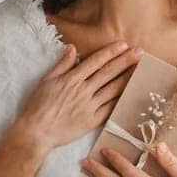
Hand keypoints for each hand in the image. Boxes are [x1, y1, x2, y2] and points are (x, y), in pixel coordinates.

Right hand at [19, 39, 141, 155]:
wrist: (36, 132)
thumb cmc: (37, 106)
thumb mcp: (46, 80)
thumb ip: (62, 64)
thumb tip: (73, 48)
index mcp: (71, 79)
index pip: (95, 61)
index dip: (111, 52)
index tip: (123, 45)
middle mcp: (83, 91)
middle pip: (108, 73)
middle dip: (125, 61)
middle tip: (140, 52)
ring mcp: (89, 106)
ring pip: (112, 89)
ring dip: (127, 78)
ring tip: (140, 69)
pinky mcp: (92, 121)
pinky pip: (110, 108)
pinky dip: (121, 99)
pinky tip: (130, 92)